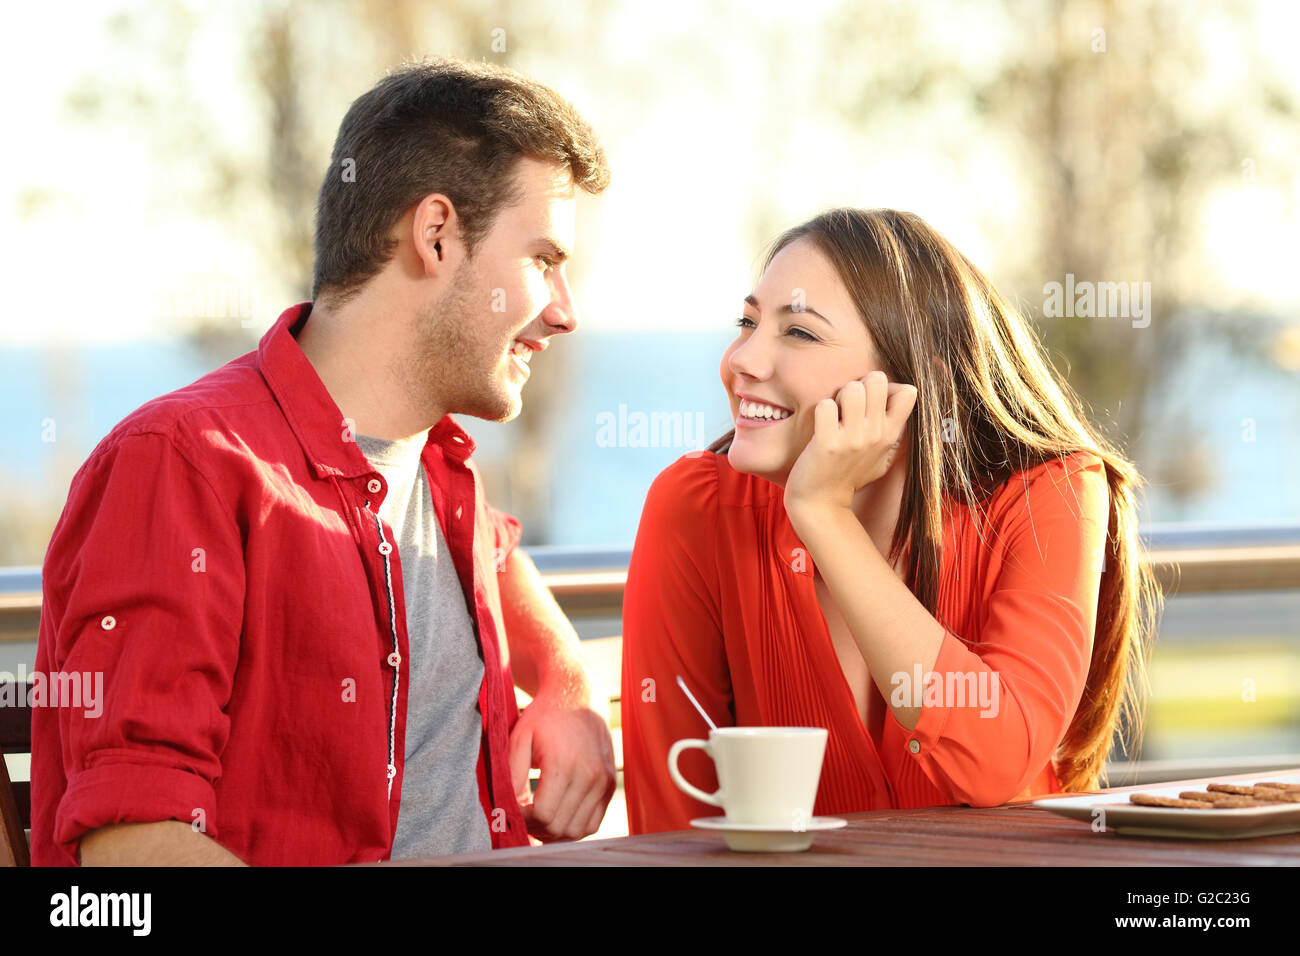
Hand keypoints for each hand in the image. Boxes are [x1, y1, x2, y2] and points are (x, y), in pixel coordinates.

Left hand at [508, 690, 615, 841]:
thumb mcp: (520, 738)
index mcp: (564, 764)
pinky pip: (593, 824)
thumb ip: (511, 775)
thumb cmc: (544, 717)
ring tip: (538, 820)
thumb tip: (508, 808)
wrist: (579, 697)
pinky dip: (573, 828)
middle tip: (522, 816)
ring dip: (554, 833)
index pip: (543, 814)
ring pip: (577, 831)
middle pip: (560, 827)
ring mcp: (604, 782)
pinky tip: (557, 816)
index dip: (523, 819)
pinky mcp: (610, 785)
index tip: (513, 809)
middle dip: (536, 828)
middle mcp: (590, 775)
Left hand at [784, 370, 917, 517]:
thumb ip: (895, 426)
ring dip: (839, 396)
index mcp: (891, 435)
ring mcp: (853, 439)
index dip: (887, 386)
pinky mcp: (828, 443)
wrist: (822, 503)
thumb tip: (909, 391)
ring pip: (852, 389)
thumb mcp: (882, 455)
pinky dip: (821, 410)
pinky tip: (821, 425)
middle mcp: (876, 435)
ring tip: (835, 413)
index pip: (908, 392)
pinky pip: (825, 406)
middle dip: (860, 385)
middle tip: (848, 404)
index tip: (872, 399)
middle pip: (877, 380)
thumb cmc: (849, 474)